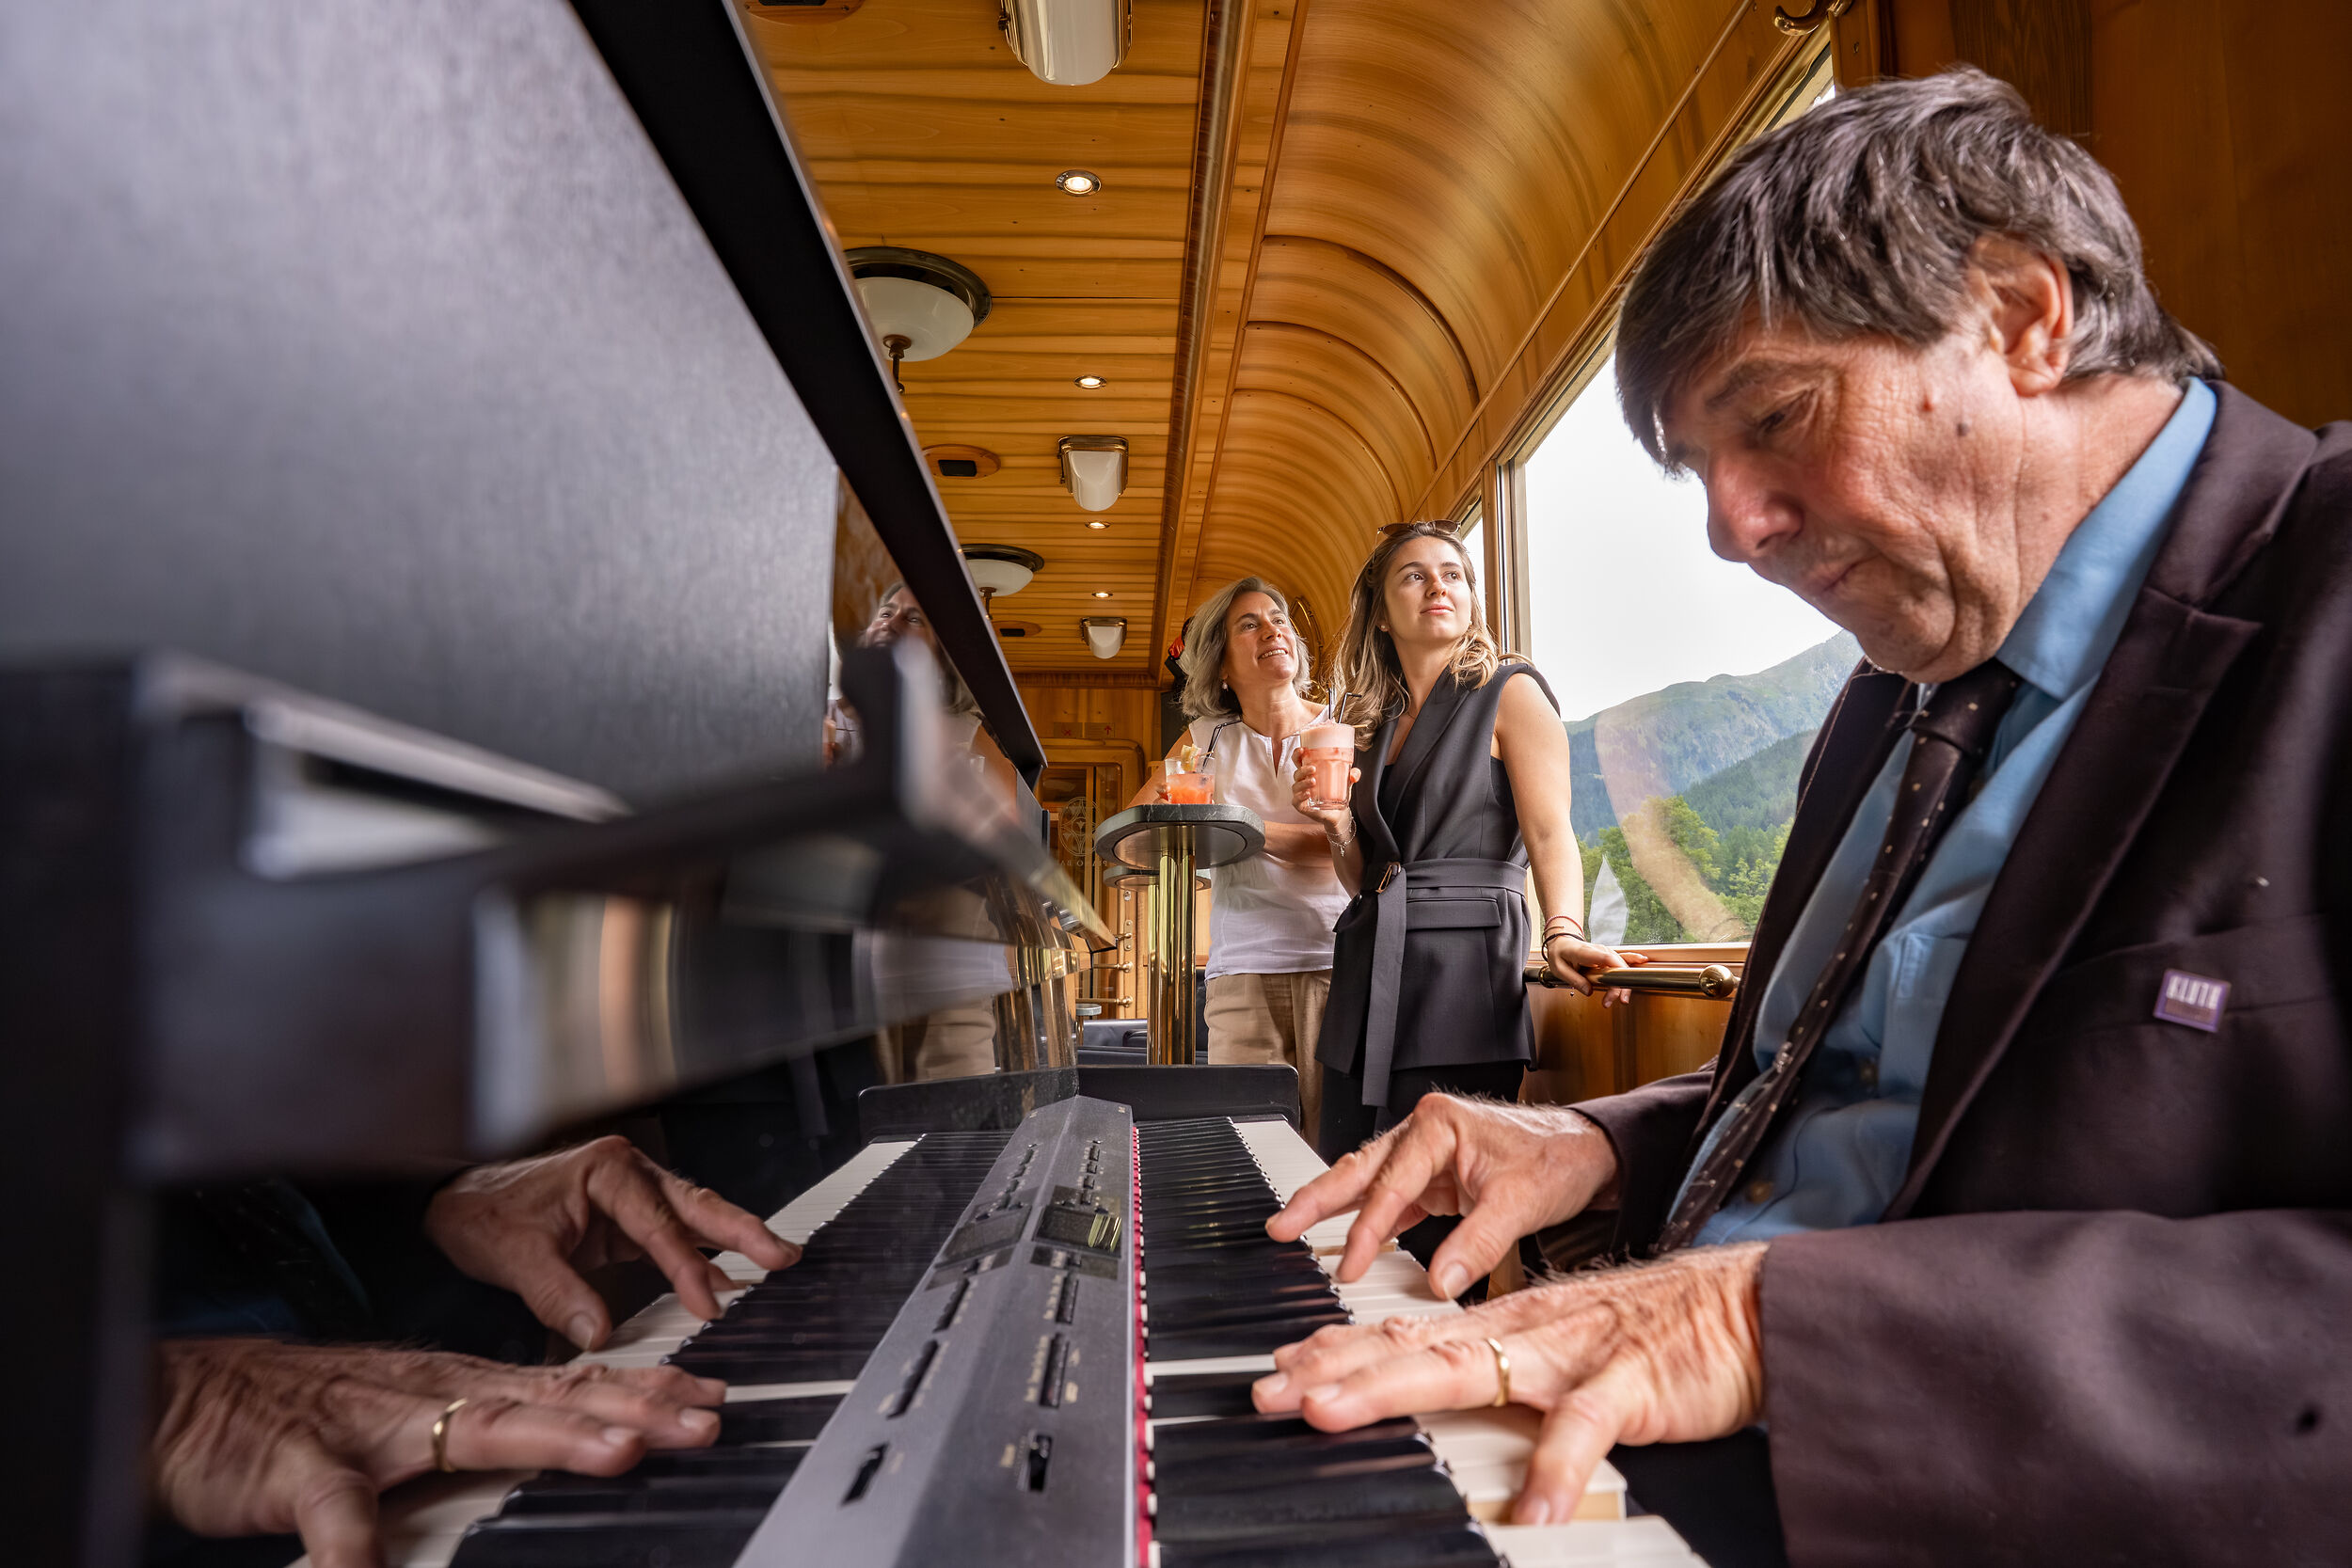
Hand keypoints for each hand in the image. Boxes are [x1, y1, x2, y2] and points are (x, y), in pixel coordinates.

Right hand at [152, 1338, 726, 1567]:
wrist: (194, 1398)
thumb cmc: (313, 1413)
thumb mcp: (418, 1415)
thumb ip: (493, 1421)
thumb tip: (584, 1433)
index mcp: (461, 1389)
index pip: (573, 1385)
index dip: (647, 1391)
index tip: (716, 1400)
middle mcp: (432, 1397)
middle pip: (551, 1399)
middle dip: (635, 1410)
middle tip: (704, 1423)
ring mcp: (371, 1429)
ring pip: (469, 1428)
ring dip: (549, 1438)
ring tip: (616, 1455)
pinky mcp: (300, 1469)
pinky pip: (333, 1509)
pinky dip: (353, 1541)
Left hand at [424, 1135, 797, 1349]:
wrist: (455, 1201)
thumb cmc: (482, 1213)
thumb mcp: (513, 1255)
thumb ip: (558, 1294)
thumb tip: (600, 1334)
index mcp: (606, 1171)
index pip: (658, 1225)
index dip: (687, 1266)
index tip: (708, 1304)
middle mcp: (627, 1174)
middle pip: (696, 1205)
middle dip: (743, 1230)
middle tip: (782, 1254)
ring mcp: (631, 1193)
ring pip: (694, 1216)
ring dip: (735, 1238)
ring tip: (776, 1257)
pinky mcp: (627, 1218)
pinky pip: (676, 1234)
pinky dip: (704, 1253)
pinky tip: (729, 1274)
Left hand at [1252, 1242, 1766, 1523]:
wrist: (1741, 1305)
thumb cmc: (1651, 1334)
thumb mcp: (1557, 1344)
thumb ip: (1498, 1364)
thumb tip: (1433, 1377)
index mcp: (1506, 1327)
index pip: (1404, 1335)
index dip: (1338, 1350)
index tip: (1278, 1366)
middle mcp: (1523, 1333)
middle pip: (1410, 1348)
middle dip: (1333, 1369)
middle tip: (1268, 1390)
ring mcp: (1569, 1356)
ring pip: (1468, 1369)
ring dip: (1393, 1389)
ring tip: (1333, 1413)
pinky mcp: (1625, 1386)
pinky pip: (1583, 1430)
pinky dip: (1556, 1470)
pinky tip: (1531, 1511)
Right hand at [1265, 1094, 1620, 1299]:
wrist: (1590, 1152)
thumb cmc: (1558, 1159)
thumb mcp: (1520, 1203)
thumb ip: (1476, 1245)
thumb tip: (1437, 1285)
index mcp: (1438, 1124)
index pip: (1391, 1183)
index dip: (1367, 1228)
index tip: (1350, 1266)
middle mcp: (1425, 1131)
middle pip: (1359, 1168)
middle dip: (1316, 1198)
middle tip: (1280, 1225)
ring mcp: (1426, 1153)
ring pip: (1367, 1181)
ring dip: (1332, 1206)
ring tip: (1291, 1227)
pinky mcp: (1434, 1176)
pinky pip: (1390, 1198)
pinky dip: (1366, 1218)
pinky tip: (1345, 1239)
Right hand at [1290, 759, 1357, 836]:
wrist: (1338, 813)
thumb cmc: (1337, 794)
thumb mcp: (1346, 782)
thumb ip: (1352, 775)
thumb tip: (1354, 774)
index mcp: (1309, 773)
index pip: (1298, 761)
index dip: (1297, 754)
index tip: (1302, 749)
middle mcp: (1302, 782)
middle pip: (1297, 773)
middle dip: (1303, 769)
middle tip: (1313, 768)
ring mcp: (1300, 794)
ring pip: (1296, 786)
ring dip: (1303, 782)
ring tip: (1313, 781)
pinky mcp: (1300, 805)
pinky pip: (1296, 800)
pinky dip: (1301, 796)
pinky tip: (1308, 794)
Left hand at [1541, 933, 1642, 996]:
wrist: (1560, 941)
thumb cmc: (1559, 953)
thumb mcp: (1559, 968)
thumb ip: (1574, 979)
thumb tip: (1588, 991)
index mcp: (1584, 952)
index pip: (1603, 957)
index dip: (1614, 969)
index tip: (1618, 983)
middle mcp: (1597, 950)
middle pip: (1615, 965)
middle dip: (1619, 984)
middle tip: (1616, 1000)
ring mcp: (1604, 952)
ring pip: (1620, 964)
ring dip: (1625, 980)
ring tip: (1624, 998)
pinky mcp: (1607, 956)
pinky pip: (1621, 959)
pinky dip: (1632, 960)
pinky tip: (1642, 960)